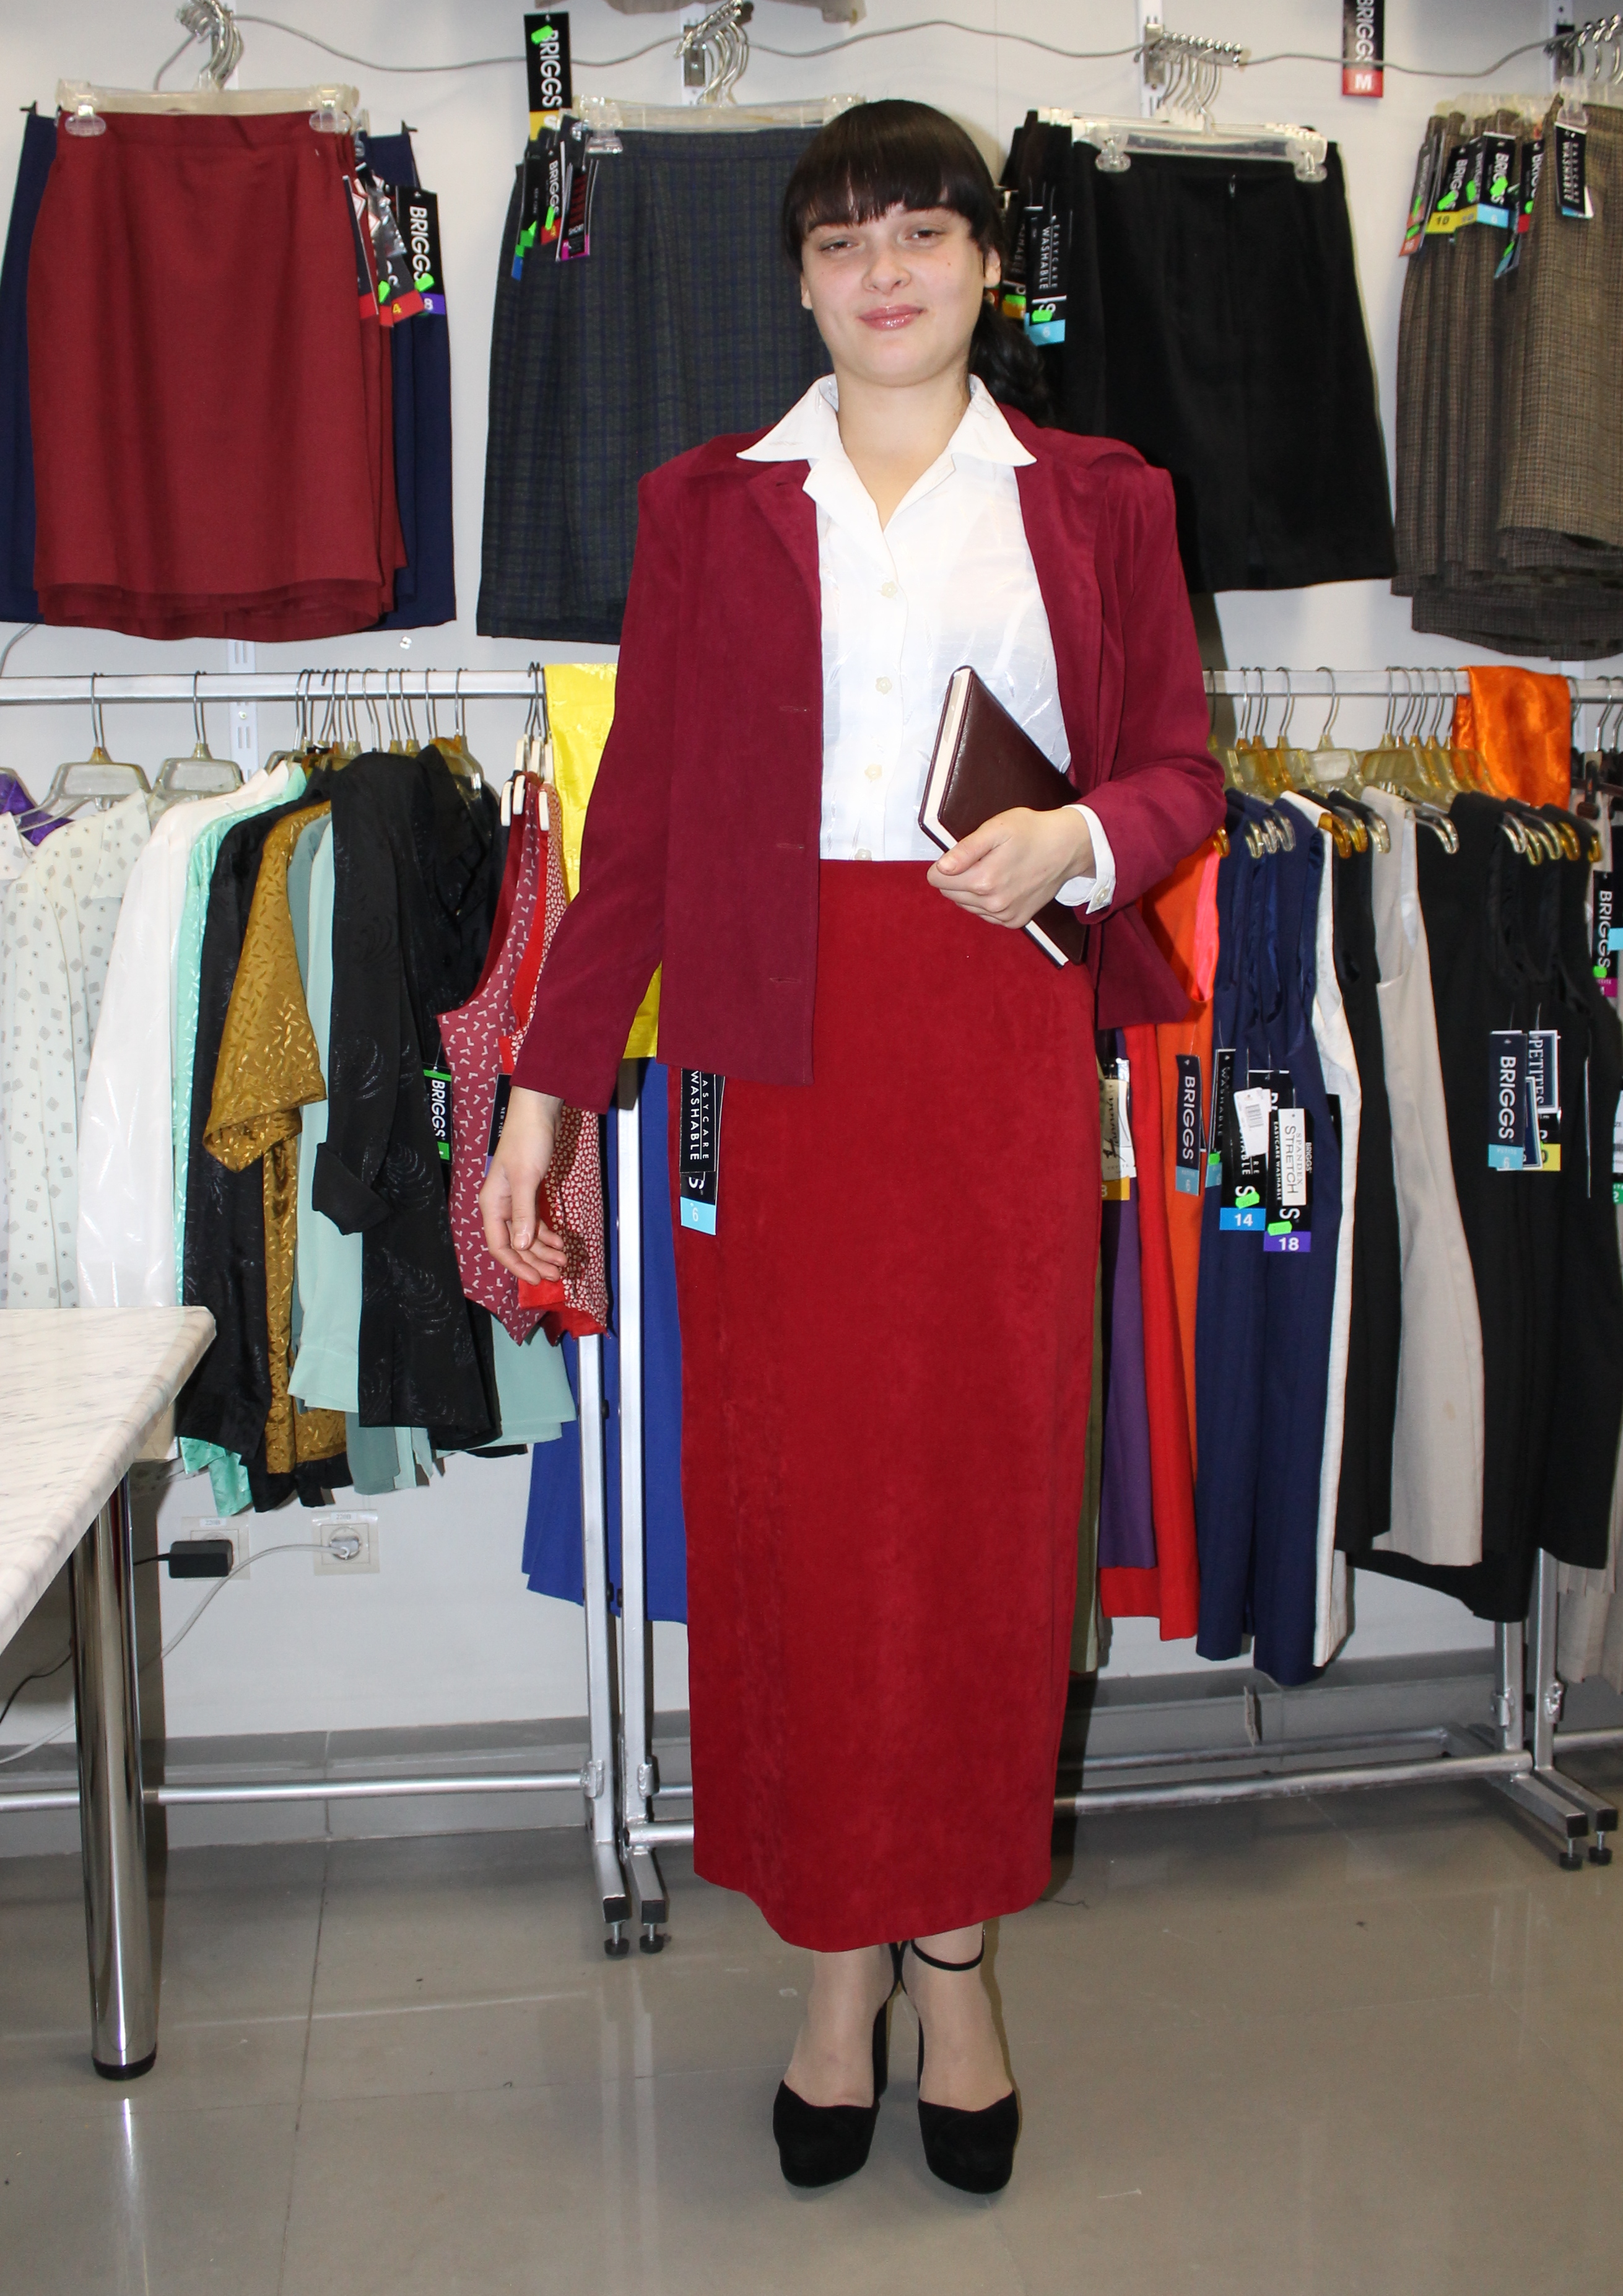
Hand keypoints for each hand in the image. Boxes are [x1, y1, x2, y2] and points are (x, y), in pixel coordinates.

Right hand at [479, 1087, 567, 1283]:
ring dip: (543, 1250)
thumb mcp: (526, 1179)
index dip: (517, 1265)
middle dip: (535, 1260)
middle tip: (558, 1274)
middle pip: (515, 1244)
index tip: (536, 1279)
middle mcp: (500, 1205)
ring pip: (526, 1235)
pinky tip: (559, 1242)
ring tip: (563, 1261)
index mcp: (492, 1204)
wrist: (538, 1112)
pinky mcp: (528, 1193)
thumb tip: (520, 1245)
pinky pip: (534, 1222)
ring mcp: (514, 1200)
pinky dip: (546, 1234)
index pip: (500, 1246)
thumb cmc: (528, 1141)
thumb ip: (523, 1214)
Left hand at [927, 805, 1093, 928]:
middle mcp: (992, 903)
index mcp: (983, 880)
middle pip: (949, 893)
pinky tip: (1002, 884)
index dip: (943, 864)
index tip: (961, 854)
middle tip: (981, 859)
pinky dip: (987, 901)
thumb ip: (966, 850)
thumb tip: (941, 868)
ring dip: (971, 890)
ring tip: (994, 869)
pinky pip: (985, 914)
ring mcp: (1004, 915)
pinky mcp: (1014, 921)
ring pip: (966, 905)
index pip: (937, 880)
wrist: (1066, 848)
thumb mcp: (996, 828)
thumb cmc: (1031, 832)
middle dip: (957, 876)